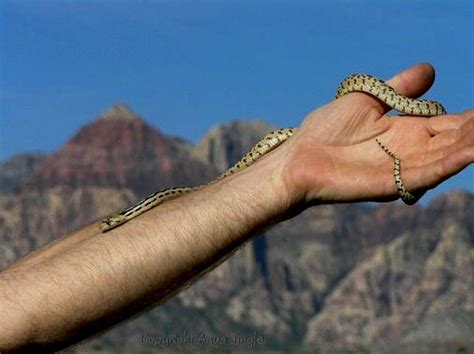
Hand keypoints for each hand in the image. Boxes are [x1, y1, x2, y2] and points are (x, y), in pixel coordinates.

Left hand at [280, 63, 472, 204]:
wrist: (300, 155)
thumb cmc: (328, 128)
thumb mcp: (368, 99)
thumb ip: (400, 89)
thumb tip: (431, 70)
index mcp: (407, 130)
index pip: (449, 123)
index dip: (470, 118)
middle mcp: (410, 150)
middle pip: (454, 141)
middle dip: (473, 132)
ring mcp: (402, 168)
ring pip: (446, 158)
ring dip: (469, 147)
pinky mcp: (391, 184)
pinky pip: (425, 174)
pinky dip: (448, 165)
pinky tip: (469, 153)